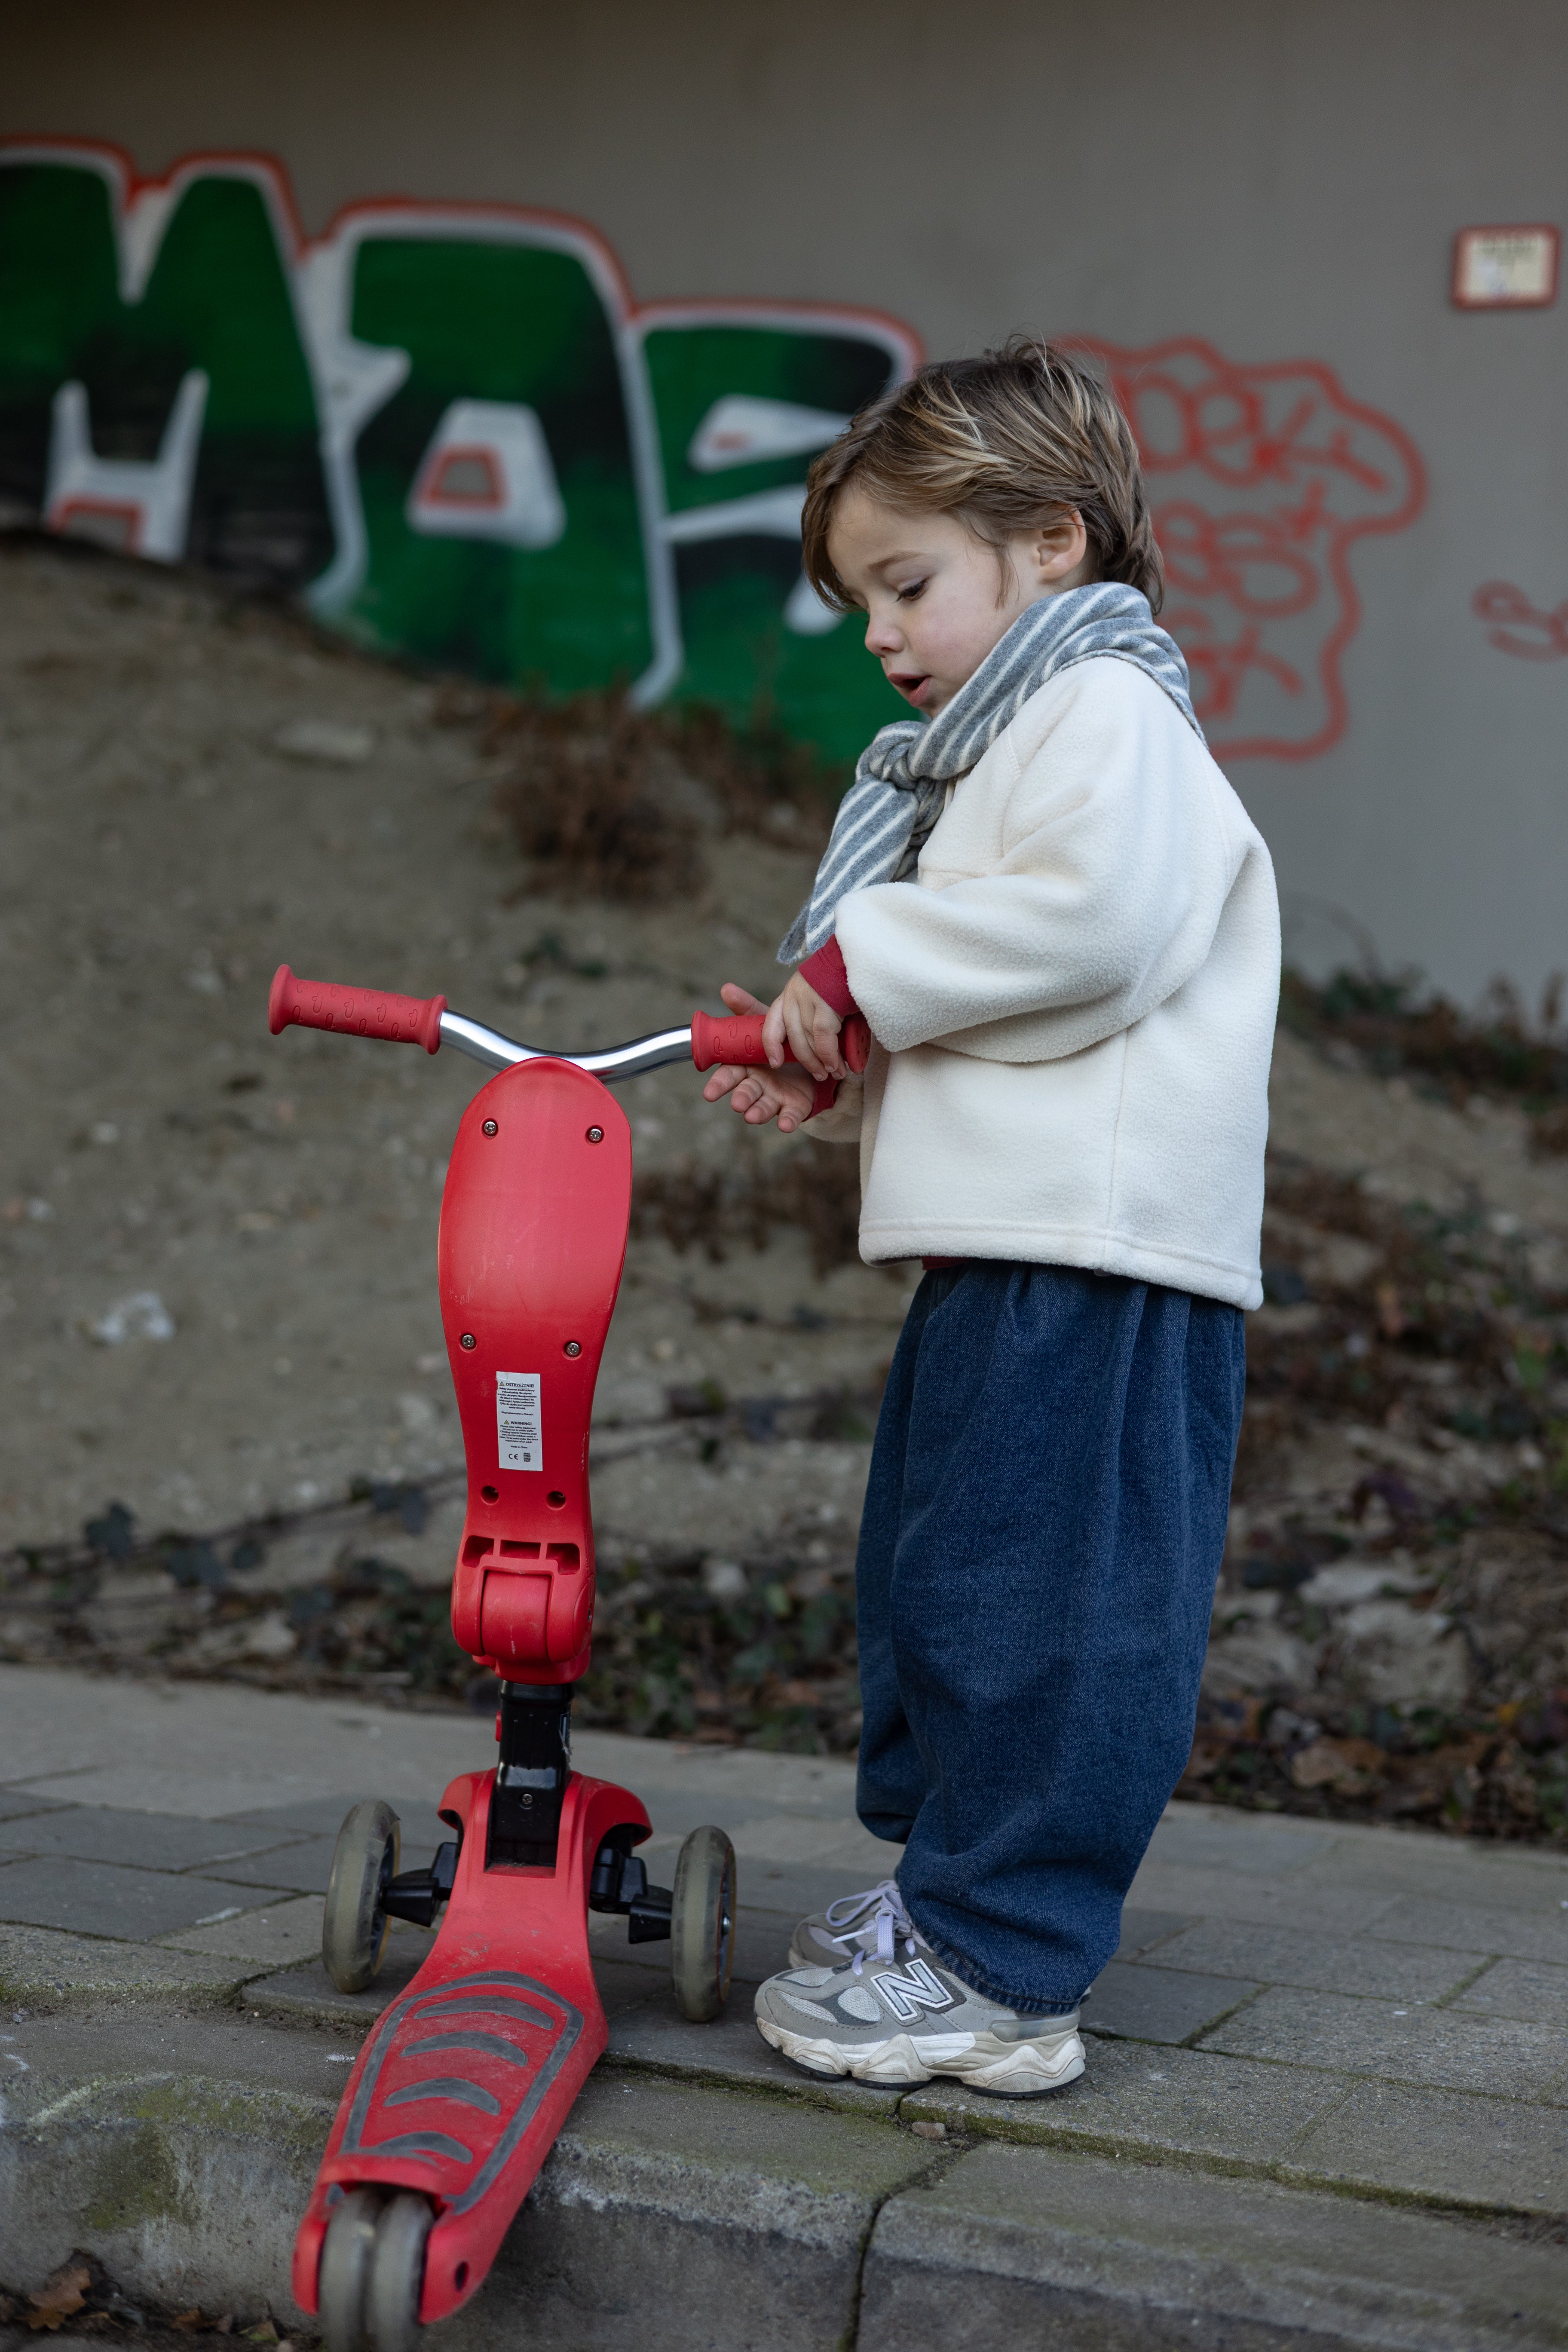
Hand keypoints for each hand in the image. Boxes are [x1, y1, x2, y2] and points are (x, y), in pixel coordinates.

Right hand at [701, 984, 818, 1132]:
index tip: (709, 1093)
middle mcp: (757, 1084)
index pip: (729, 1075)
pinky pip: (790, 1116)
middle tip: (737, 1104)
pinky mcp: (794, 1106)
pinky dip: (787, 1121)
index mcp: (745, 1065)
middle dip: (740, 1098)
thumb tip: (727, 988)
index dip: (719, 1084)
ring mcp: (775, 1097)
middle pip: (745, 1092)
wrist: (811, 1056)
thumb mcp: (766, 1022)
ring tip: (752, 1116)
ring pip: (764, 1106)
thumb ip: (746, 1009)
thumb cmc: (779, 1041)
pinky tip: (784, 1125)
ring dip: (758, 1112)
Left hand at [765, 971, 845, 1080]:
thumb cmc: (846, 979)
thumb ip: (816, 1016)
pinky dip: (830, 1055)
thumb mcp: (822, 996)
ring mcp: (808, 997)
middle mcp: (794, 994)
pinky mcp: (825, 1003)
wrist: (862, 956)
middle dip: (806, 1061)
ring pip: (808, 1039)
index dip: (771, 1044)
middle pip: (793, 1036)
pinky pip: (823, 1037)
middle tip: (820, 1075)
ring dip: (822, 1061)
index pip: (772, 1022)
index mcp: (789, 993)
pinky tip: (838, 1064)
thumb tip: (823, 1048)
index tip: (775, 1063)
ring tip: (835, 1072)